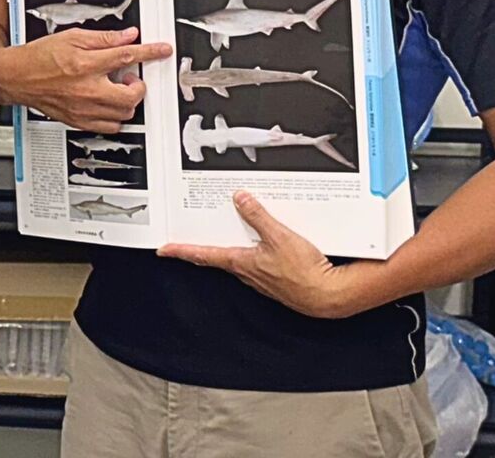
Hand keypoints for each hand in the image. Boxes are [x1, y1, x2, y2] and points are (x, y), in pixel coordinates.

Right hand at [0, 28, 170, 132]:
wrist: (16, 77)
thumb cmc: (38, 57)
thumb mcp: (71, 37)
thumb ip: (103, 38)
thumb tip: (128, 36)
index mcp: (85, 64)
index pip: (126, 56)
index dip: (150, 52)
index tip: (162, 50)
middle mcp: (87, 89)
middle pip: (131, 94)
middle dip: (137, 85)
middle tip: (129, 77)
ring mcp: (84, 109)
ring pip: (124, 113)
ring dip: (126, 100)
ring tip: (115, 89)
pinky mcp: (79, 121)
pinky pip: (110, 127)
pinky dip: (115, 117)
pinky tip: (107, 104)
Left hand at [158, 192, 367, 317]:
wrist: (329, 296)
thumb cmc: (305, 273)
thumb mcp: (279, 236)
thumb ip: (258, 216)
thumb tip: (241, 199)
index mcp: (241, 263)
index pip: (204, 255)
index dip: (182, 250)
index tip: (165, 249)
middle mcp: (247, 274)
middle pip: (219, 257)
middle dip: (204, 246)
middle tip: (189, 239)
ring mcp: (261, 278)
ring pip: (239, 260)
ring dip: (231, 248)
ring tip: (228, 234)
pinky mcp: (276, 280)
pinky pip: (257, 263)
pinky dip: (253, 252)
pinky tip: (263, 246)